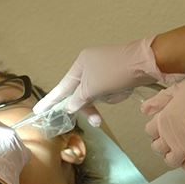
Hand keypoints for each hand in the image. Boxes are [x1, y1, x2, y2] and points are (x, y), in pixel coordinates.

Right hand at [33, 37, 177, 126]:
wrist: (147, 64)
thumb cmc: (115, 72)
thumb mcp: (91, 88)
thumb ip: (77, 99)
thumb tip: (68, 107)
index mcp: (80, 65)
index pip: (61, 87)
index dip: (49, 101)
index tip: (37, 110)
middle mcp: (88, 67)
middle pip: (77, 93)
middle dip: (83, 107)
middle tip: (90, 119)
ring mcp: (101, 73)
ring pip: (91, 96)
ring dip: (98, 105)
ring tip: (105, 110)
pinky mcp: (113, 79)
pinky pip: (104, 94)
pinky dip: (108, 100)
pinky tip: (117, 96)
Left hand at [142, 75, 184, 169]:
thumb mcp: (182, 88)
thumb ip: (163, 99)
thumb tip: (145, 109)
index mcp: (165, 119)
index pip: (150, 131)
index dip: (156, 129)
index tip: (162, 128)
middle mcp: (171, 136)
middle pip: (158, 148)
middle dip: (164, 144)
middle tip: (172, 140)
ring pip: (172, 160)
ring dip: (176, 156)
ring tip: (183, 150)